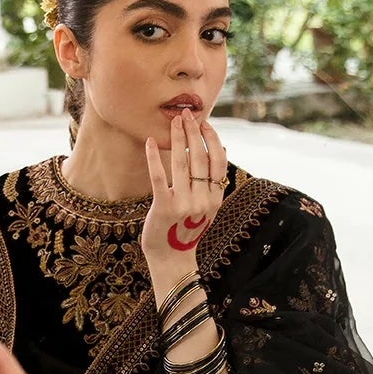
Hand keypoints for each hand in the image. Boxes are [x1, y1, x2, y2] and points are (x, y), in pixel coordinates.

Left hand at [141, 112, 226, 298]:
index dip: (211, 139)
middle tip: (186, 114)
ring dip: (177, 139)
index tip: (204, 122)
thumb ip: (212, 183)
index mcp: (215, 199)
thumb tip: (222, 150)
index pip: (217, 161)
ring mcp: (184, 204)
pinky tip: (149, 142)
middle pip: (199, 158)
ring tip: (174, 122)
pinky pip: (159, 177)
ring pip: (181, 163)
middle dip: (193, 132)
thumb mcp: (205, 209)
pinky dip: (154, 157)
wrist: (171, 259)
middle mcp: (202, 200)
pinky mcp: (164, 207)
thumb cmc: (185, 231)